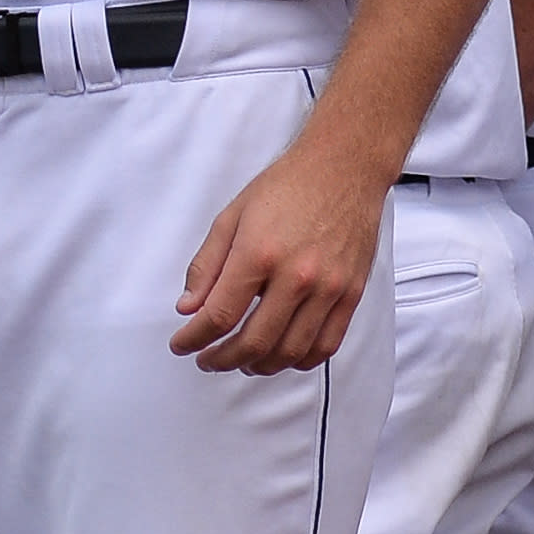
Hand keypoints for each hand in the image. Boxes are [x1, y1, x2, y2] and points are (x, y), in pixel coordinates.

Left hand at [169, 129, 391, 373]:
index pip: (219, 316)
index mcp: (259, 253)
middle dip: (222, 360)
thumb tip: (188, 308)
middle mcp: (296, 276)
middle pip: (253, 343)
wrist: (344, 168)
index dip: (194, 339)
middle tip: (208, 360)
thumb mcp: (232, 216)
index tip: (182, 345)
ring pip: (289, 352)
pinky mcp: (351, 293)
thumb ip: (207, 266)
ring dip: (259, 366)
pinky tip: (282, 355)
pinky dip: (300, 360)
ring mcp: (328, 288)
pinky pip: (326, 345)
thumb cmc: (288, 186)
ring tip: (243, 360)